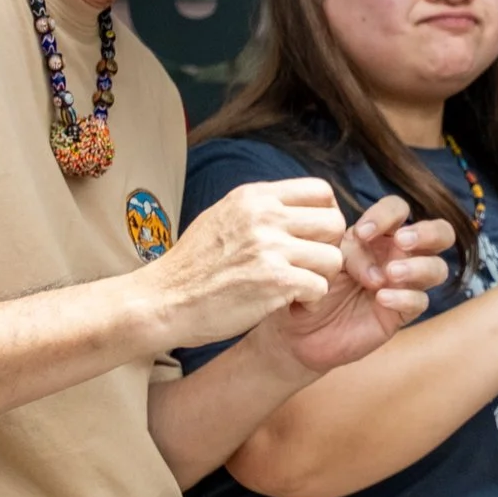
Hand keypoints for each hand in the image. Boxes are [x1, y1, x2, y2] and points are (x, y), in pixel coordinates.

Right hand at [146, 179, 350, 348]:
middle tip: (308, 267)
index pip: (321, 190)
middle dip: (328, 249)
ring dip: (322, 278)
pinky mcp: (274, 280)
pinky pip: (321, 287)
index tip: (311, 239)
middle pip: (335, 223)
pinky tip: (291, 306)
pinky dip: (311, 302)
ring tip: (299, 288)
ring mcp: (269, 247)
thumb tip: (303, 206)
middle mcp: (264, 215)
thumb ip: (262, 209)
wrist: (162, 300)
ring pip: (333, 258)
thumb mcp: (223, 217)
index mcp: (254, 196)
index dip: (326, 216)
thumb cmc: (195, 266)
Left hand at [265, 196, 455, 374]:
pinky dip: (404, 297)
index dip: (386, 215)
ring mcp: (405, 284)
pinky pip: (420, 301)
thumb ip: (342, 247)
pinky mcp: (403, 313)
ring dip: (418, 267)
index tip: (361, 233)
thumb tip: (365, 249)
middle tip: (402, 241)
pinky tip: (381, 299)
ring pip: (437, 268)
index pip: (398, 209)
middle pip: (440, 233)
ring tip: (390, 274)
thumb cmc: (310, 285)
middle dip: (426, 233)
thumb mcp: (321, 258)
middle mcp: (399, 255)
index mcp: (379, 234)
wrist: (299, 331)